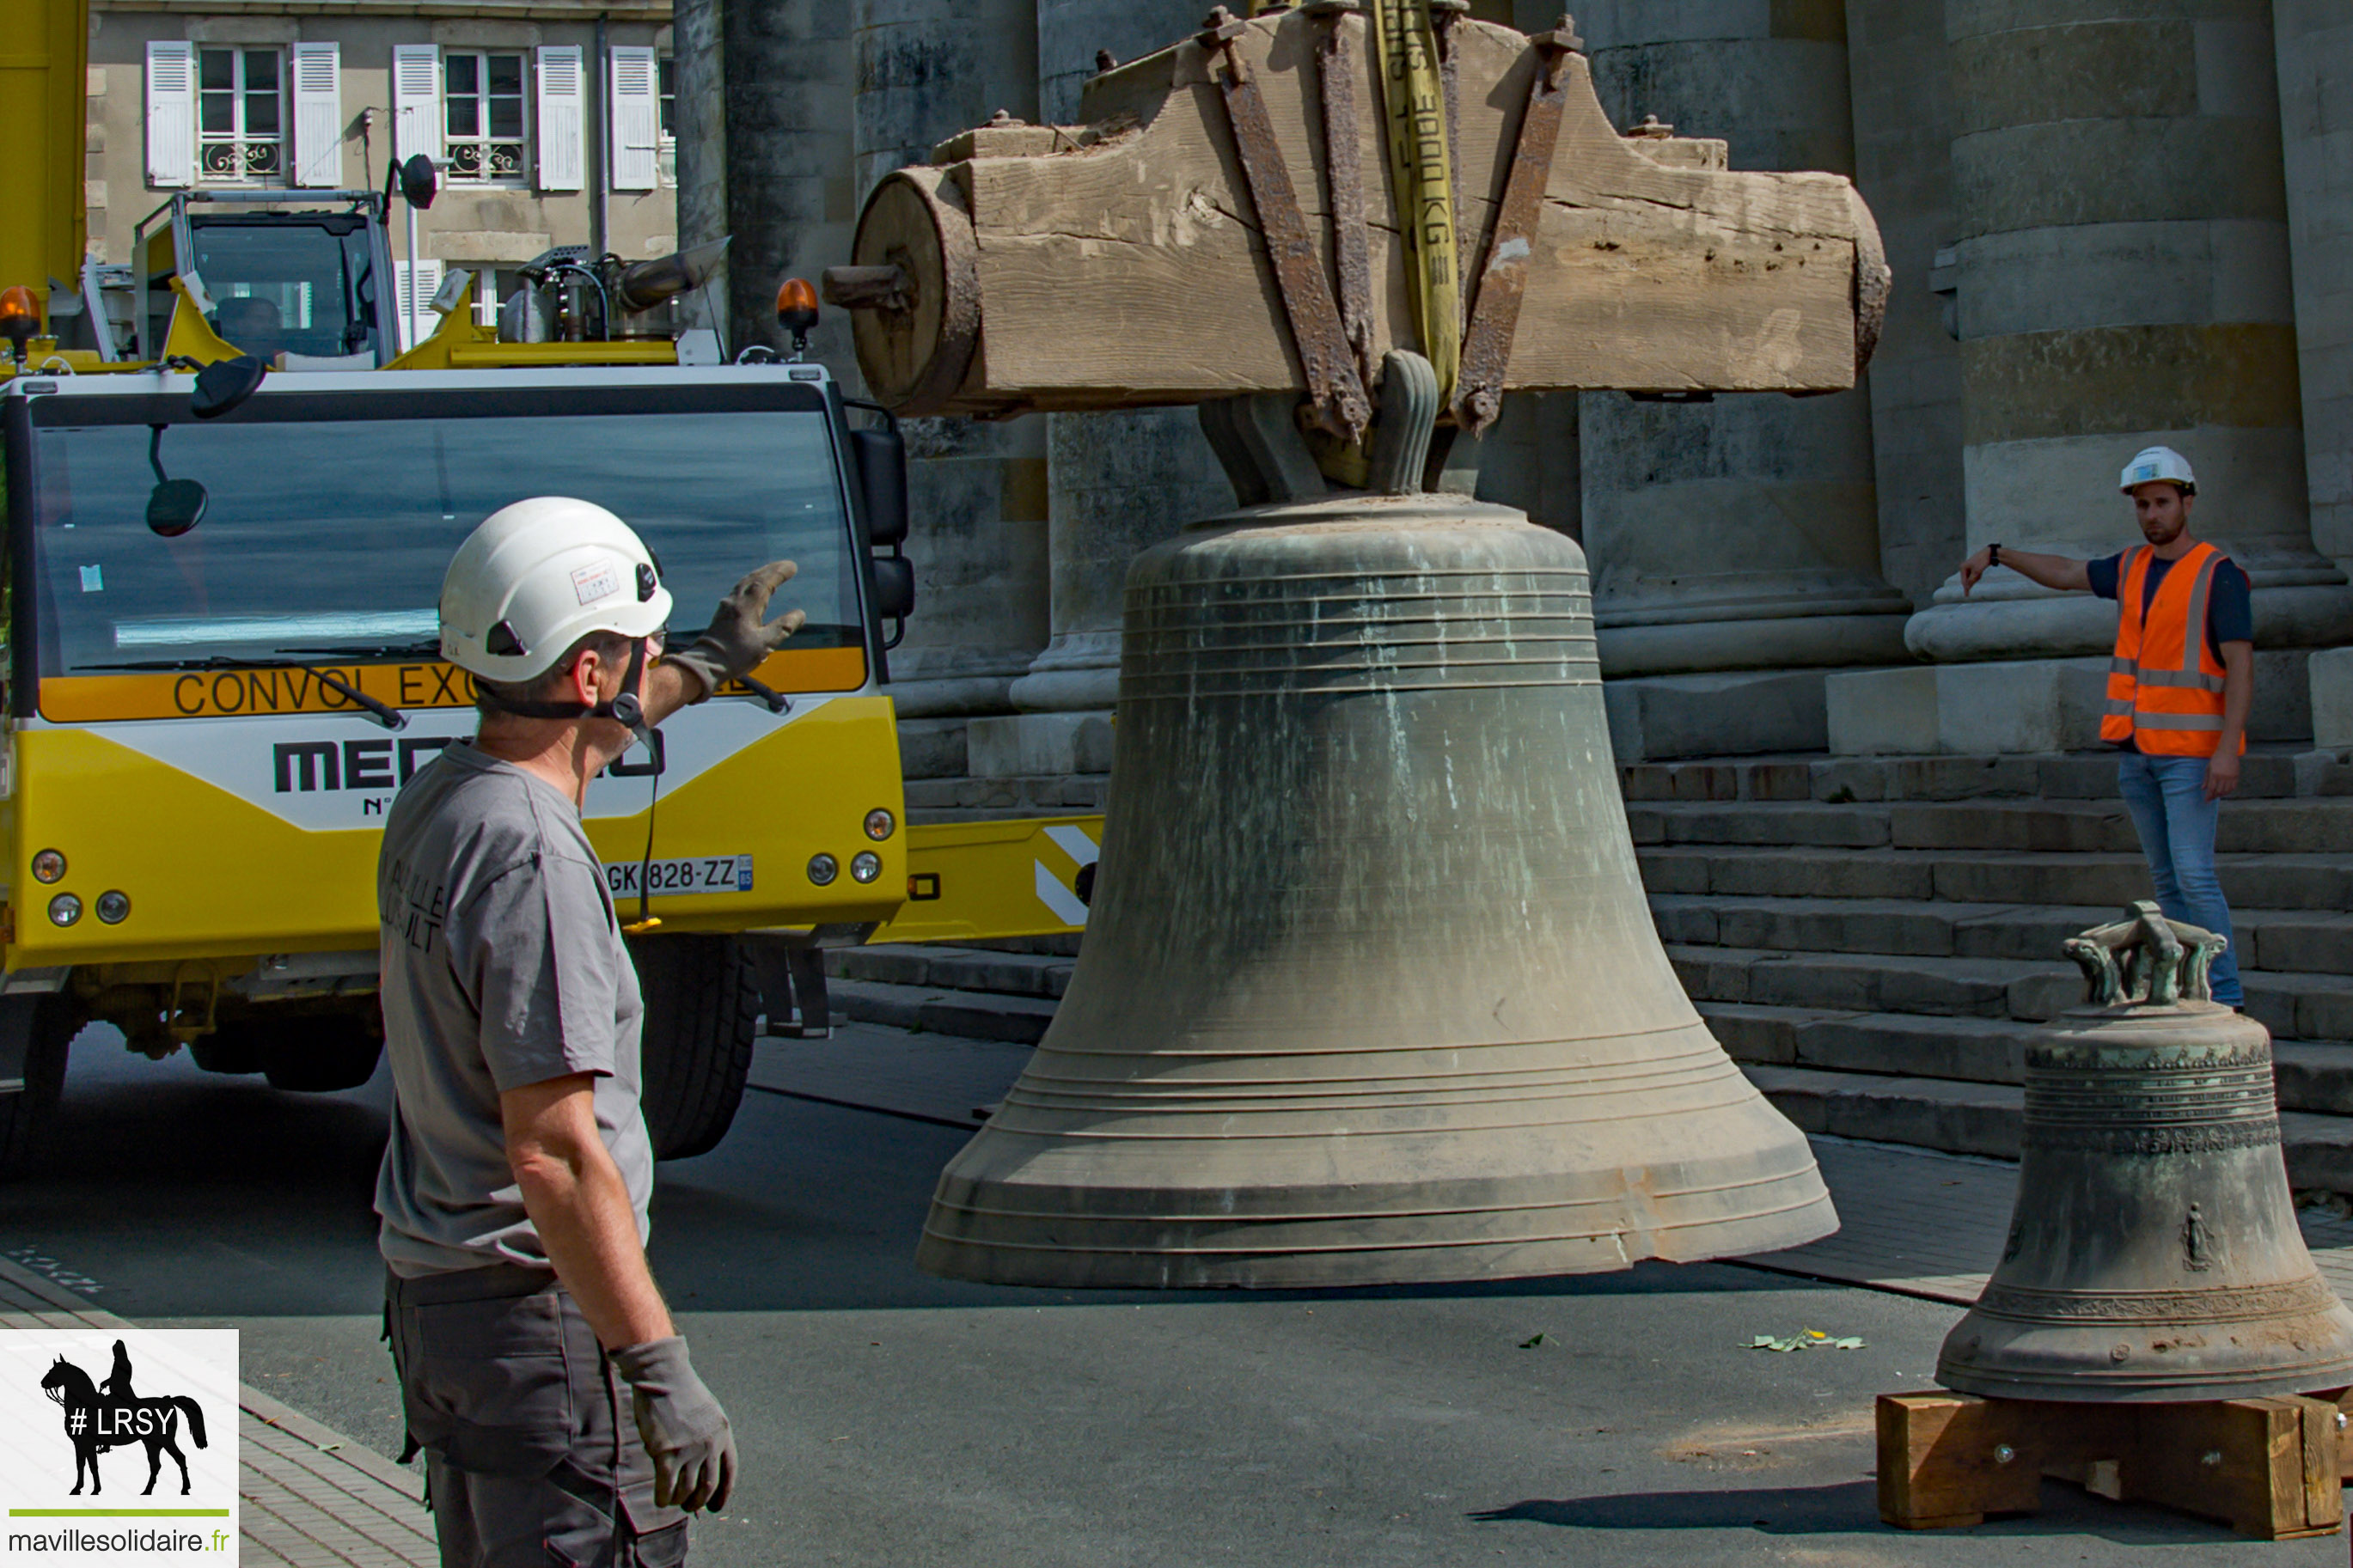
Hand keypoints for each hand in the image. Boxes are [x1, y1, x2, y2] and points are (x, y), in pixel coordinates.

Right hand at [611, 1336, 736, 1511]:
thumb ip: (708, 1438)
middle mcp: (710, 1444)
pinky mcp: (667, 1453)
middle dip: (698, 1502)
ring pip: (687, 1491)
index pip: (730, 1472)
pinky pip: (666, 1487)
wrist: (664, 1376)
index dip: (723, 1494)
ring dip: (679, 1501)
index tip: (715, 1507)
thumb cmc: (681, 1392)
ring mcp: (689, 1450)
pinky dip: (663, 1498)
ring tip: (673, 1502)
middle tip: (688, 1507)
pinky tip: (660, 1499)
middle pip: (708, 1486)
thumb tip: (700, 1466)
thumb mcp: (707, 1413)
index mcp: (724, 1433)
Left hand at [663, 561, 807, 700]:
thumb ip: (783, 627)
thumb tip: (800, 614)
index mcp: (747, 606)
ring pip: (744, 584)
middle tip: (784, 565)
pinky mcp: (722, 615)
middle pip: (753, 579)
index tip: (792, 567)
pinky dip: (749, 585)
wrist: (707, 664)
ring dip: (759, 576)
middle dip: (770, 570)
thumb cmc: (736, 655)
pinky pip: (737, 592)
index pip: (765, 583)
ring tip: (769, 573)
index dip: (779, 573)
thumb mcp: (765, 643)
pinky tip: (750, 591)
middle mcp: (735, 602)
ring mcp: (726, 607)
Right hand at [1958, 548, 1991, 596]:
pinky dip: (1977, 575)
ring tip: (1980, 572)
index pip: (1963, 580)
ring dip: (1976, 577)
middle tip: (1979, 575)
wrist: (1989, 553)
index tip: (1967, 595)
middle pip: (1967, 579)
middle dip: (1973, 580)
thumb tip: (1967, 587)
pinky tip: (1980, 571)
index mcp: (1962, 567)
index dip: (1966, 587)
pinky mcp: (1973, 566)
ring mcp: (1968, 566)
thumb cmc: (1981, 562)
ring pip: (1971, 577)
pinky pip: (1974, 574)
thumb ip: (1971, 580)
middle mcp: (1964, 567)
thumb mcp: (1976, 572)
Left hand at [2204, 750, 2241, 800]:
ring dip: (2222, 794)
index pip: (2211, 789)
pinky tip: (2225, 791)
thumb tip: (2203, 789)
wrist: (2227, 752)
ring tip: (2218, 795)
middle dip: (2214, 796)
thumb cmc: (2216, 759)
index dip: (2209, 796)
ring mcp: (2231, 777)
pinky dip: (2229, 791)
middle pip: (2219, 791)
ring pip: (2227, 790)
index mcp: (2215, 775)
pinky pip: (2233, 787)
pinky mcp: (2236, 776)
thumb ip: (2206, 779)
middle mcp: (2223, 777)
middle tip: (2211, 798)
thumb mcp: (2208, 768)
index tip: (2206, 801)